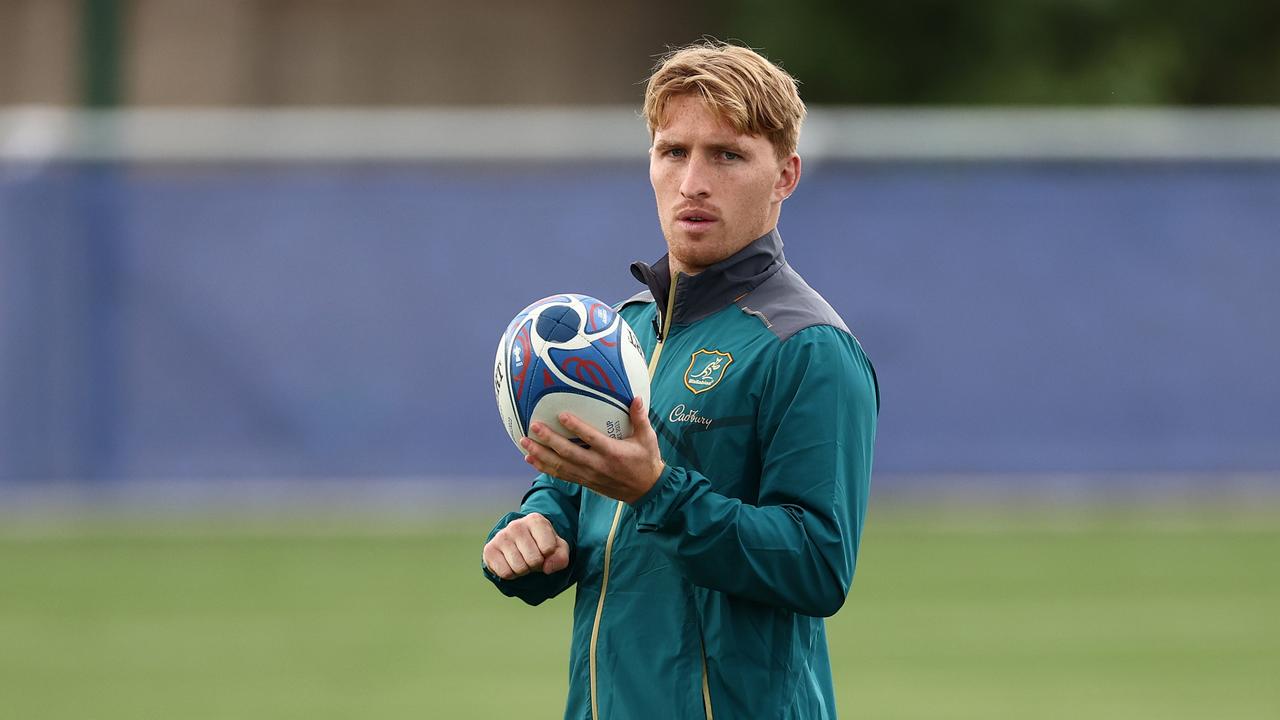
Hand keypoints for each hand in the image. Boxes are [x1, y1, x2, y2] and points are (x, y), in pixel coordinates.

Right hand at [482, 512, 569, 579]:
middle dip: (535, 564)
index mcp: (535, 520)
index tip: (544, 549)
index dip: (548, 555)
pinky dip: (511, 574)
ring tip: (522, 560)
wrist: (519, 545)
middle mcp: (516, 525)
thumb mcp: (558, 549)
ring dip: (523, 570)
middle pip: (533, 560)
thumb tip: (547, 568)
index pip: (548, 548)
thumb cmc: (542, 546)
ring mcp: (501, 536)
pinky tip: (510, 563)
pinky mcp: (489, 549)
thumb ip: (560, 558)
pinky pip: (505, 573)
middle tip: (532, 557)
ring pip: (519, 568)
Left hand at [521, 397, 664, 504]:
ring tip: (524, 443)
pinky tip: (531, 459)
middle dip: (549, 441)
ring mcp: (589, 475)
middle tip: (533, 427)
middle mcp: (597, 465)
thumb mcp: (648, 439)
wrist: (646, 491)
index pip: (591, 439)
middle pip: (569, 453)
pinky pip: (561, 475)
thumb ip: (640, 418)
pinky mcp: (584, 482)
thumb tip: (636, 397)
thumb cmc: (646, 460)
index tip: (561, 415)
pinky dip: (545, 467)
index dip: (576, 428)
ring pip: (561, 466)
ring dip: (541, 454)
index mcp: (612, 453)